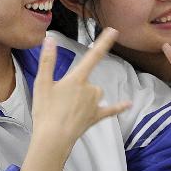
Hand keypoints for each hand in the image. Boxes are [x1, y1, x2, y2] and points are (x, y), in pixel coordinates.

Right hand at [31, 29, 130, 149]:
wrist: (53, 139)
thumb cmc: (45, 111)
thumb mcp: (42, 83)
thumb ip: (48, 60)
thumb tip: (50, 39)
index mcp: (77, 79)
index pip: (93, 56)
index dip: (104, 42)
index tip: (114, 30)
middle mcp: (90, 88)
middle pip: (88, 80)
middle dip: (77, 86)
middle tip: (58, 100)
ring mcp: (95, 103)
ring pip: (95, 93)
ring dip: (85, 96)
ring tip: (67, 109)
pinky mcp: (97, 116)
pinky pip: (110, 110)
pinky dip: (118, 107)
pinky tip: (128, 105)